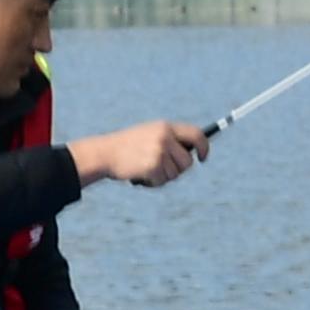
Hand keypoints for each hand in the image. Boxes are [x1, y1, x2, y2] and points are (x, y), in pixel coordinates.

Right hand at [70, 118, 207, 187]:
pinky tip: (140, 175)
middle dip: (178, 170)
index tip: (202, 157)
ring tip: (145, 170)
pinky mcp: (153, 165)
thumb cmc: (127, 148)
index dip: (204, 147)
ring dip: (162, 177)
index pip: (196, 134)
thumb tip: (192, 155)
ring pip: (175, 174)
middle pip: (187, 161)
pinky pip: (162, 181)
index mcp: (165, 126)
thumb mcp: (149, 135)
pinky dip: (153, 183)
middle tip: (161, 170)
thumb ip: (169, 140)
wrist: (105, 154)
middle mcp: (165, 137)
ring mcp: (159, 151)